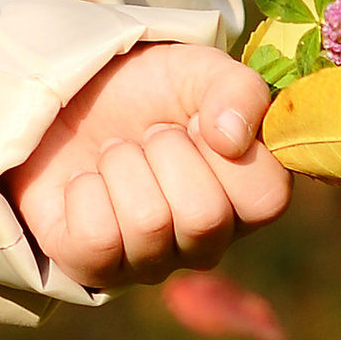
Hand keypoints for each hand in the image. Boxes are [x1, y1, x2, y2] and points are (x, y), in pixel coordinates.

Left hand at [5, 43, 288, 290]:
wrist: (73, 94)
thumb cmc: (149, 90)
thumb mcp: (201, 71)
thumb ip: (237, 90)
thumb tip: (231, 139)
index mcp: (245, 200)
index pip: (267, 198)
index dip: (225, 147)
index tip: (198, 122)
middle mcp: (206, 243)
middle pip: (204, 216)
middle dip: (166, 151)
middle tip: (150, 135)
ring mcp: (152, 263)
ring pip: (148, 223)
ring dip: (122, 164)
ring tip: (118, 153)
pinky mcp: (95, 268)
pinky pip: (96, 238)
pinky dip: (84, 191)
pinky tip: (88, 180)